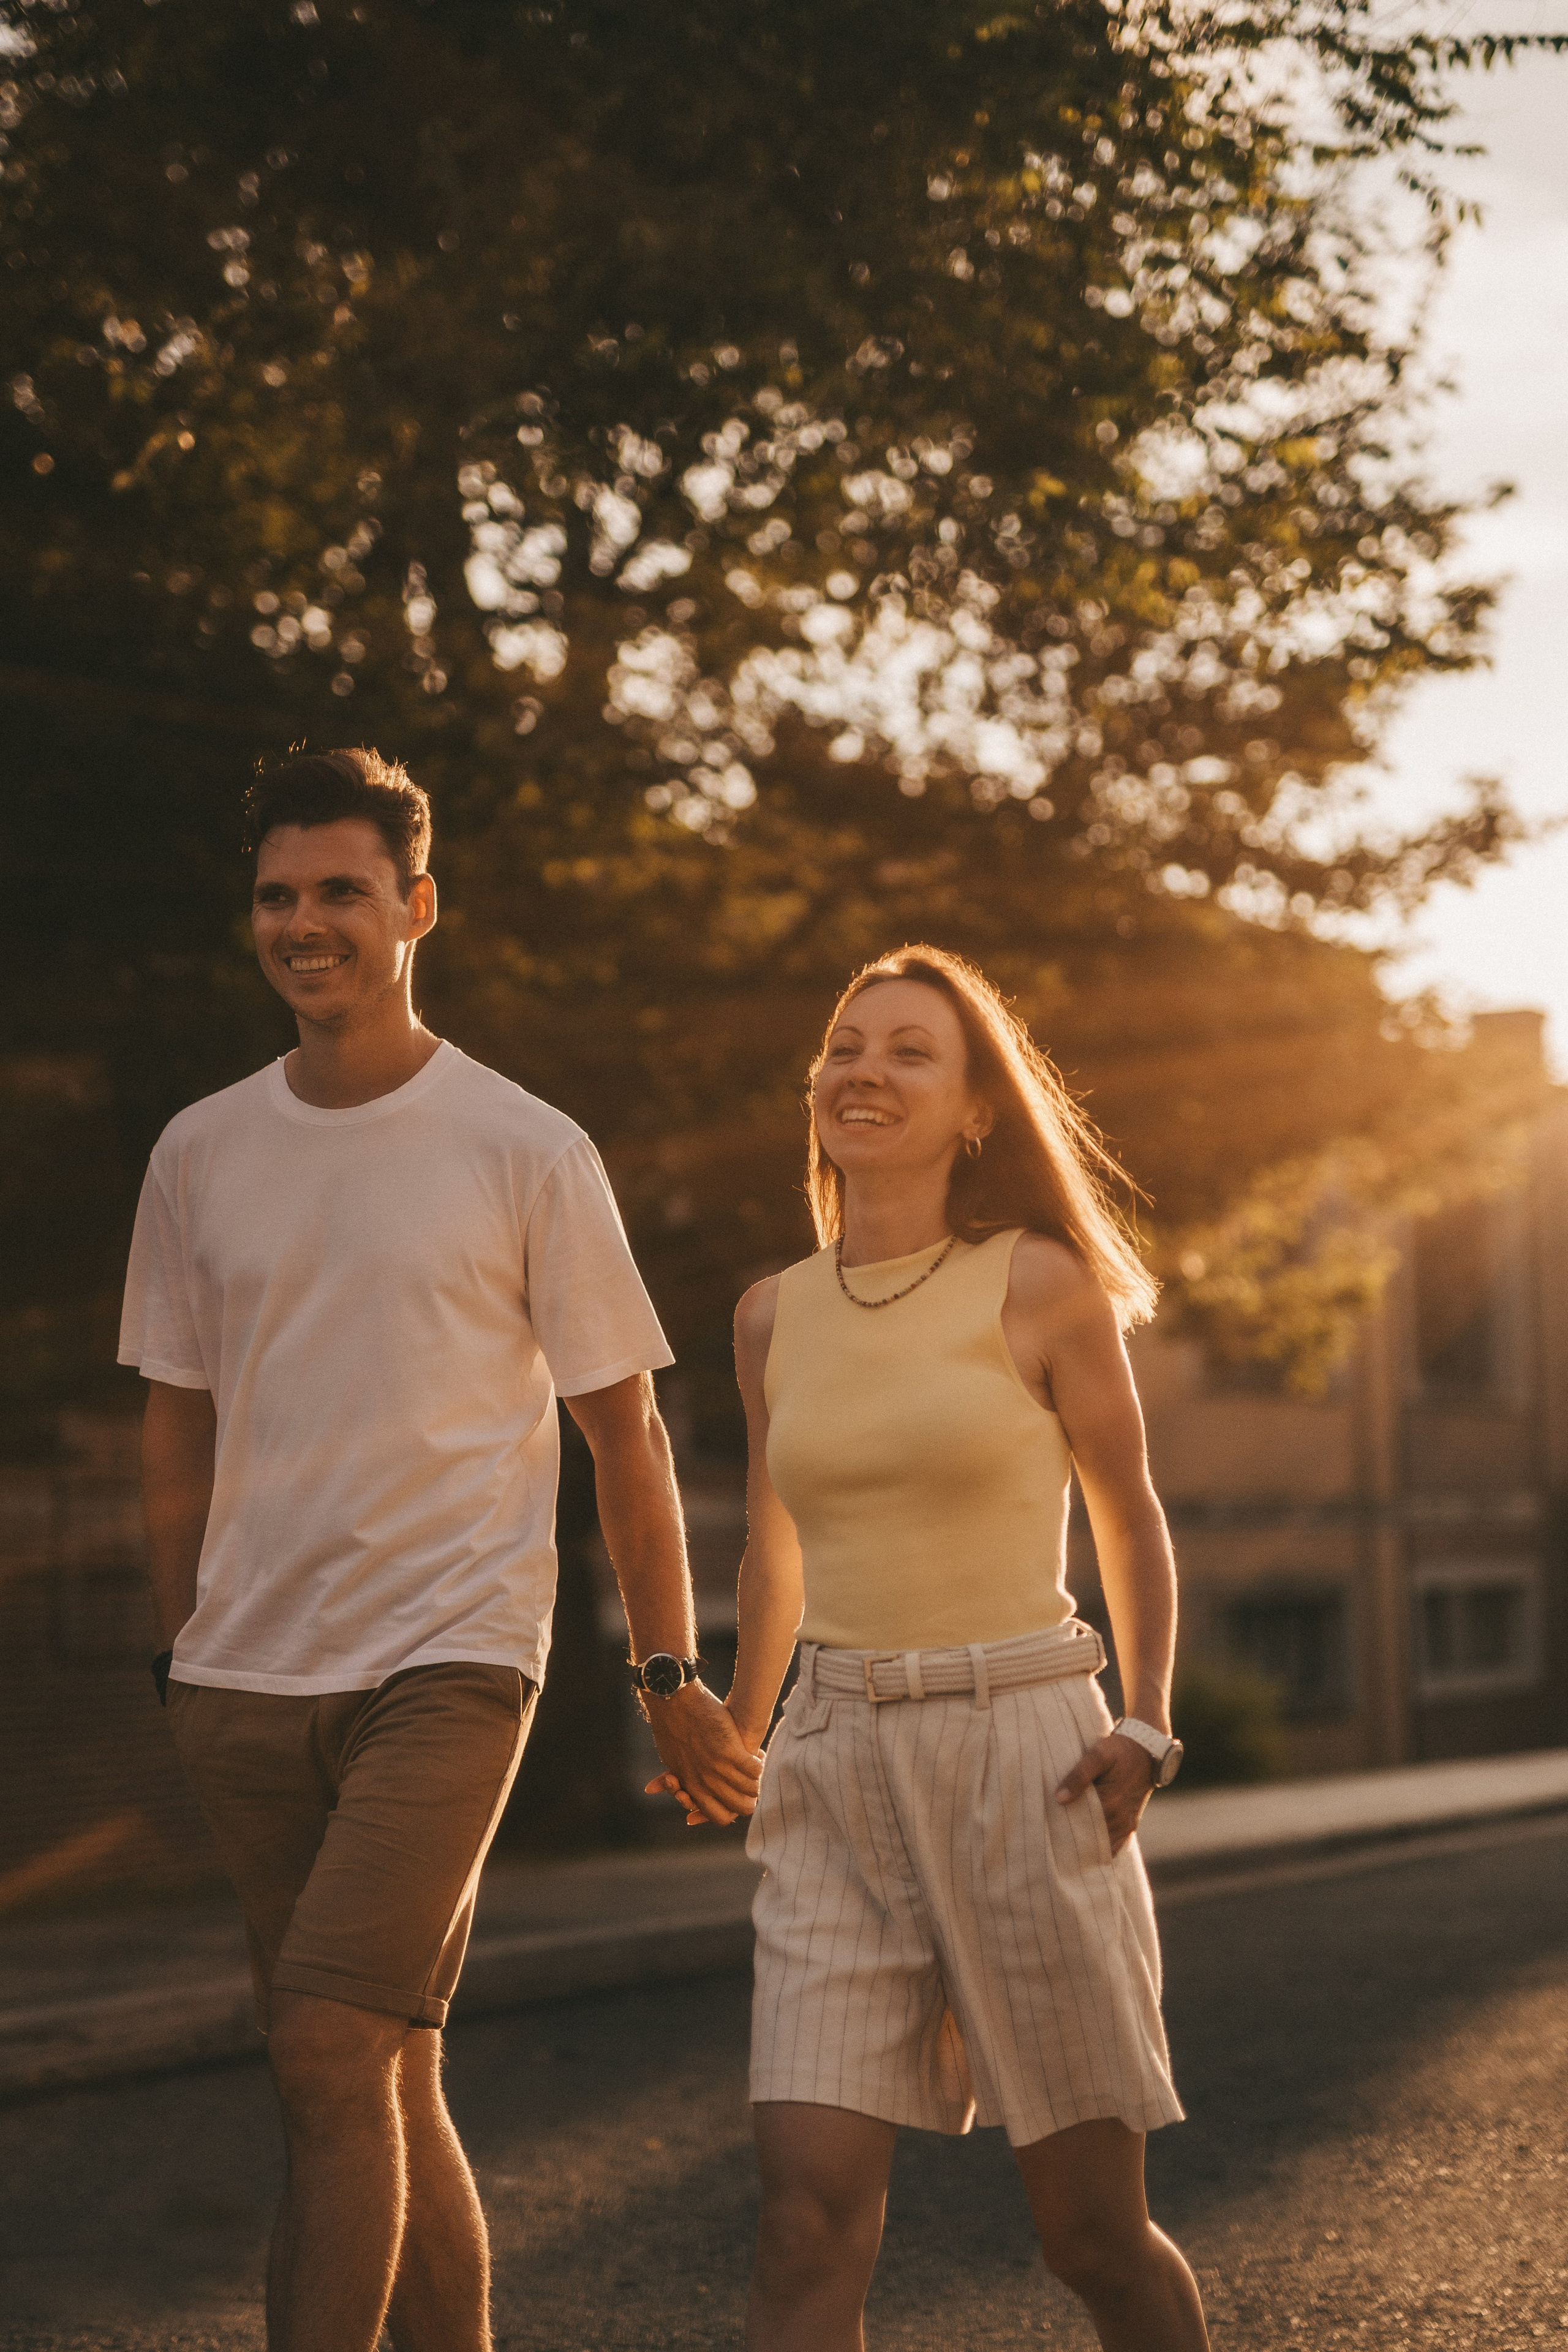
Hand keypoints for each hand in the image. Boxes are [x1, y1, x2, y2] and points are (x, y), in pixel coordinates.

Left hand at [642, 1681, 763, 1827]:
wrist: (673, 1703)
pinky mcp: (732, 1751)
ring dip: (755, 1780)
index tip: (731, 1798)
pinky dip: (759, 1764)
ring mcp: (720, 1768)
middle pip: (740, 1807)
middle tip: (747, 1785)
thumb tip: (681, 1791)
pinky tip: (757, 1755)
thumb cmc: (670, 1729)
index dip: (729, 1811)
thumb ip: (679, 1780)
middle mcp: (707, 1783)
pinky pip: (755, 1769)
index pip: (718, 1816)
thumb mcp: (671, 1760)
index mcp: (692, 1787)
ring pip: (751, 1790)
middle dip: (748, 1799)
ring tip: (754, 1769)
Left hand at [1055, 1731, 1154, 1855]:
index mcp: (1109, 1802)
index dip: (1062, 1825)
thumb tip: (1059, 1798)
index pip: (1078, 1824)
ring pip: (1100, 1843)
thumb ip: (1078, 1776)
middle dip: (1071, 1836)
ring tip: (1066, 1836)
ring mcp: (1125, 1824)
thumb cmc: (1119, 1751)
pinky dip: (1100, 1847)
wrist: (1146, 1752)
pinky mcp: (1129, 1825)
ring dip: (1085, 1842)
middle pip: (1089, 1836)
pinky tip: (1086, 1843)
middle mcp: (1118, 1819)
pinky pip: (1113, 1845)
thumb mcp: (1097, 1756)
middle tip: (1054, 1832)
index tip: (1049, 1824)